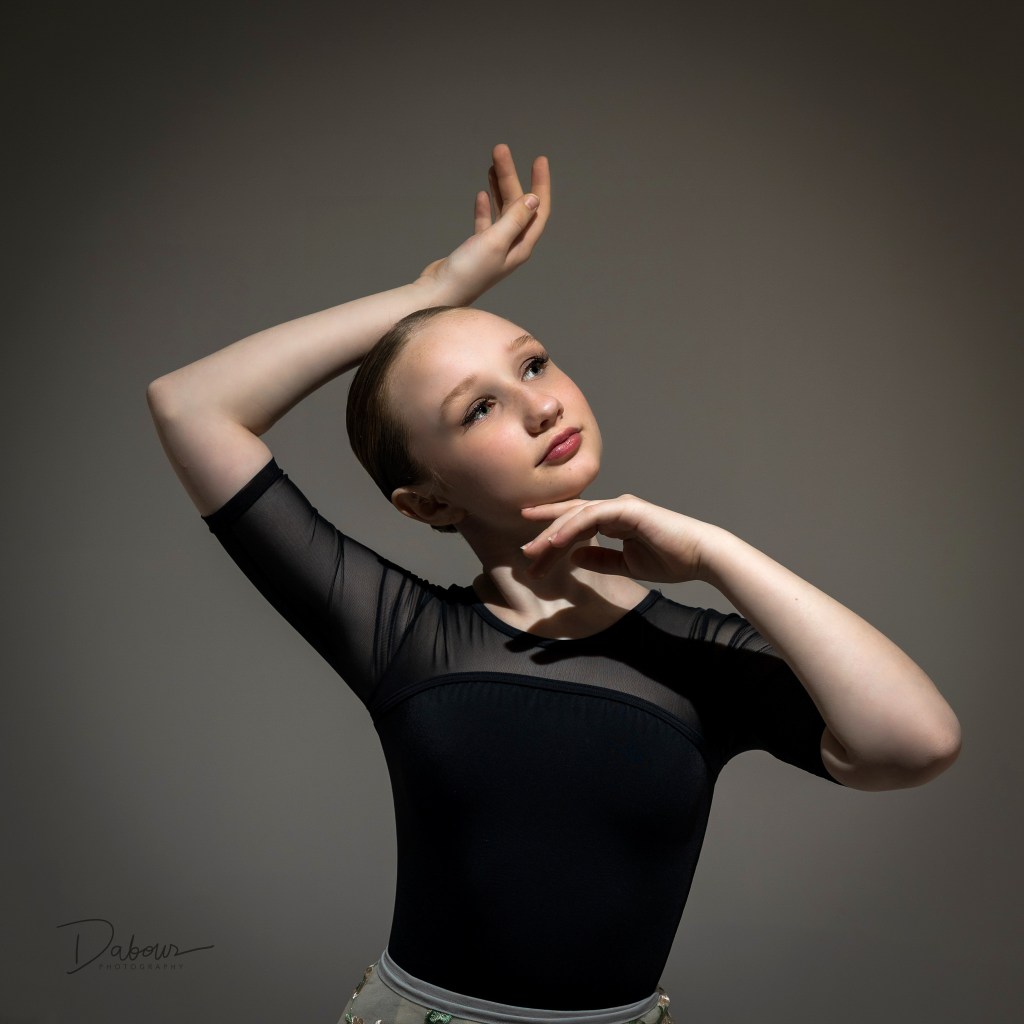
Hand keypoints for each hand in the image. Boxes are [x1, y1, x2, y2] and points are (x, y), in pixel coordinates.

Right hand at [416, 143, 550, 304]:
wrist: (440, 291)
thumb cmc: (468, 271)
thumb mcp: (495, 241)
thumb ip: (514, 219)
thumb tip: (534, 199)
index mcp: (521, 246)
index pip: (539, 211)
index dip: (541, 184)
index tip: (539, 160)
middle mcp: (511, 246)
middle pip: (517, 205)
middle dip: (510, 177)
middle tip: (500, 150)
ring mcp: (494, 247)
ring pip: (502, 210)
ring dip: (499, 187)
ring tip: (492, 163)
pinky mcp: (477, 249)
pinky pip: (486, 222)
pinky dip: (486, 207)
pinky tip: (483, 194)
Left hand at [520, 496, 718, 583]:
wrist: (701, 556)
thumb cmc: (671, 559)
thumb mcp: (627, 564)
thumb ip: (601, 559)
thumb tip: (574, 557)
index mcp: (614, 519)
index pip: (576, 524)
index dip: (551, 532)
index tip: (531, 548)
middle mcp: (614, 508)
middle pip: (570, 518)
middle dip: (545, 535)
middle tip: (524, 553)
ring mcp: (620, 506)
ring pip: (577, 516)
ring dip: (553, 533)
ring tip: (534, 551)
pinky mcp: (628, 509)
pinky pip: (592, 516)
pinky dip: (572, 528)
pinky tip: (555, 542)